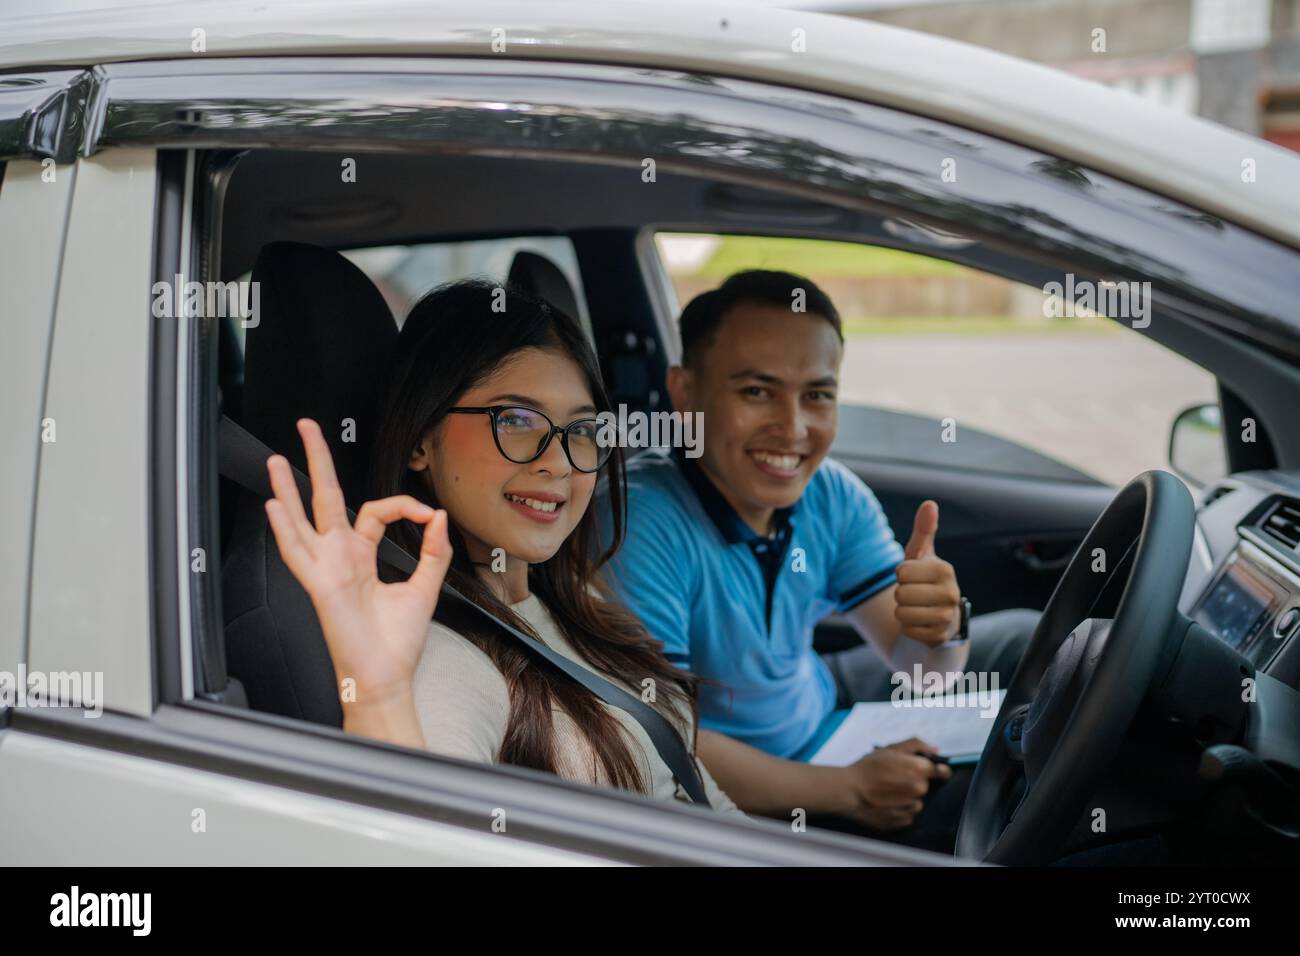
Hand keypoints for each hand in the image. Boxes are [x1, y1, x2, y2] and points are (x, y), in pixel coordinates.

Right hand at [264, 419, 452, 710]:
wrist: (387, 675)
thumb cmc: (399, 641)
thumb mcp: (425, 588)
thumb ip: (433, 551)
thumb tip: (439, 516)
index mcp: (363, 556)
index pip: (376, 511)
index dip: (404, 506)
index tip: (428, 517)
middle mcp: (340, 557)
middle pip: (325, 499)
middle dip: (316, 462)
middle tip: (307, 428)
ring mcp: (327, 569)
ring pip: (302, 519)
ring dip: (288, 488)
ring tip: (277, 458)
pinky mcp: (320, 585)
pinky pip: (298, 553)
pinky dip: (286, 529)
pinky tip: (276, 504)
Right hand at [840, 737, 950, 829]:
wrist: (849, 791)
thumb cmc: (867, 768)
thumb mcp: (890, 749)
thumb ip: (916, 745)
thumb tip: (934, 749)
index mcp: (918, 769)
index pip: (942, 771)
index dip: (938, 770)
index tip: (935, 771)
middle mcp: (919, 789)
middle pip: (925, 785)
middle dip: (915, 781)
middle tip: (895, 778)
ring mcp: (912, 807)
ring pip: (917, 800)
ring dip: (908, 796)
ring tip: (888, 791)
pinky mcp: (904, 821)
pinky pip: (909, 813)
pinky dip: (901, 808)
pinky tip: (886, 802)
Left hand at [894, 500, 961, 646]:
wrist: (939, 620)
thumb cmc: (925, 582)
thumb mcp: (921, 556)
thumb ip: (923, 530)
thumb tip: (929, 503)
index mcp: (945, 570)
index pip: (901, 571)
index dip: (901, 575)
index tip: (913, 578)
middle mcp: (951, 593)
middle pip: (900, 593)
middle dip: (900, 595)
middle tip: (915, 595)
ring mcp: (947, 618)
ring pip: (901, 613)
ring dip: (903, 612)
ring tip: (917, 609)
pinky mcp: (939, 638)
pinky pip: (906, 631)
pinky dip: (908, 628)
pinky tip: (920, 624)